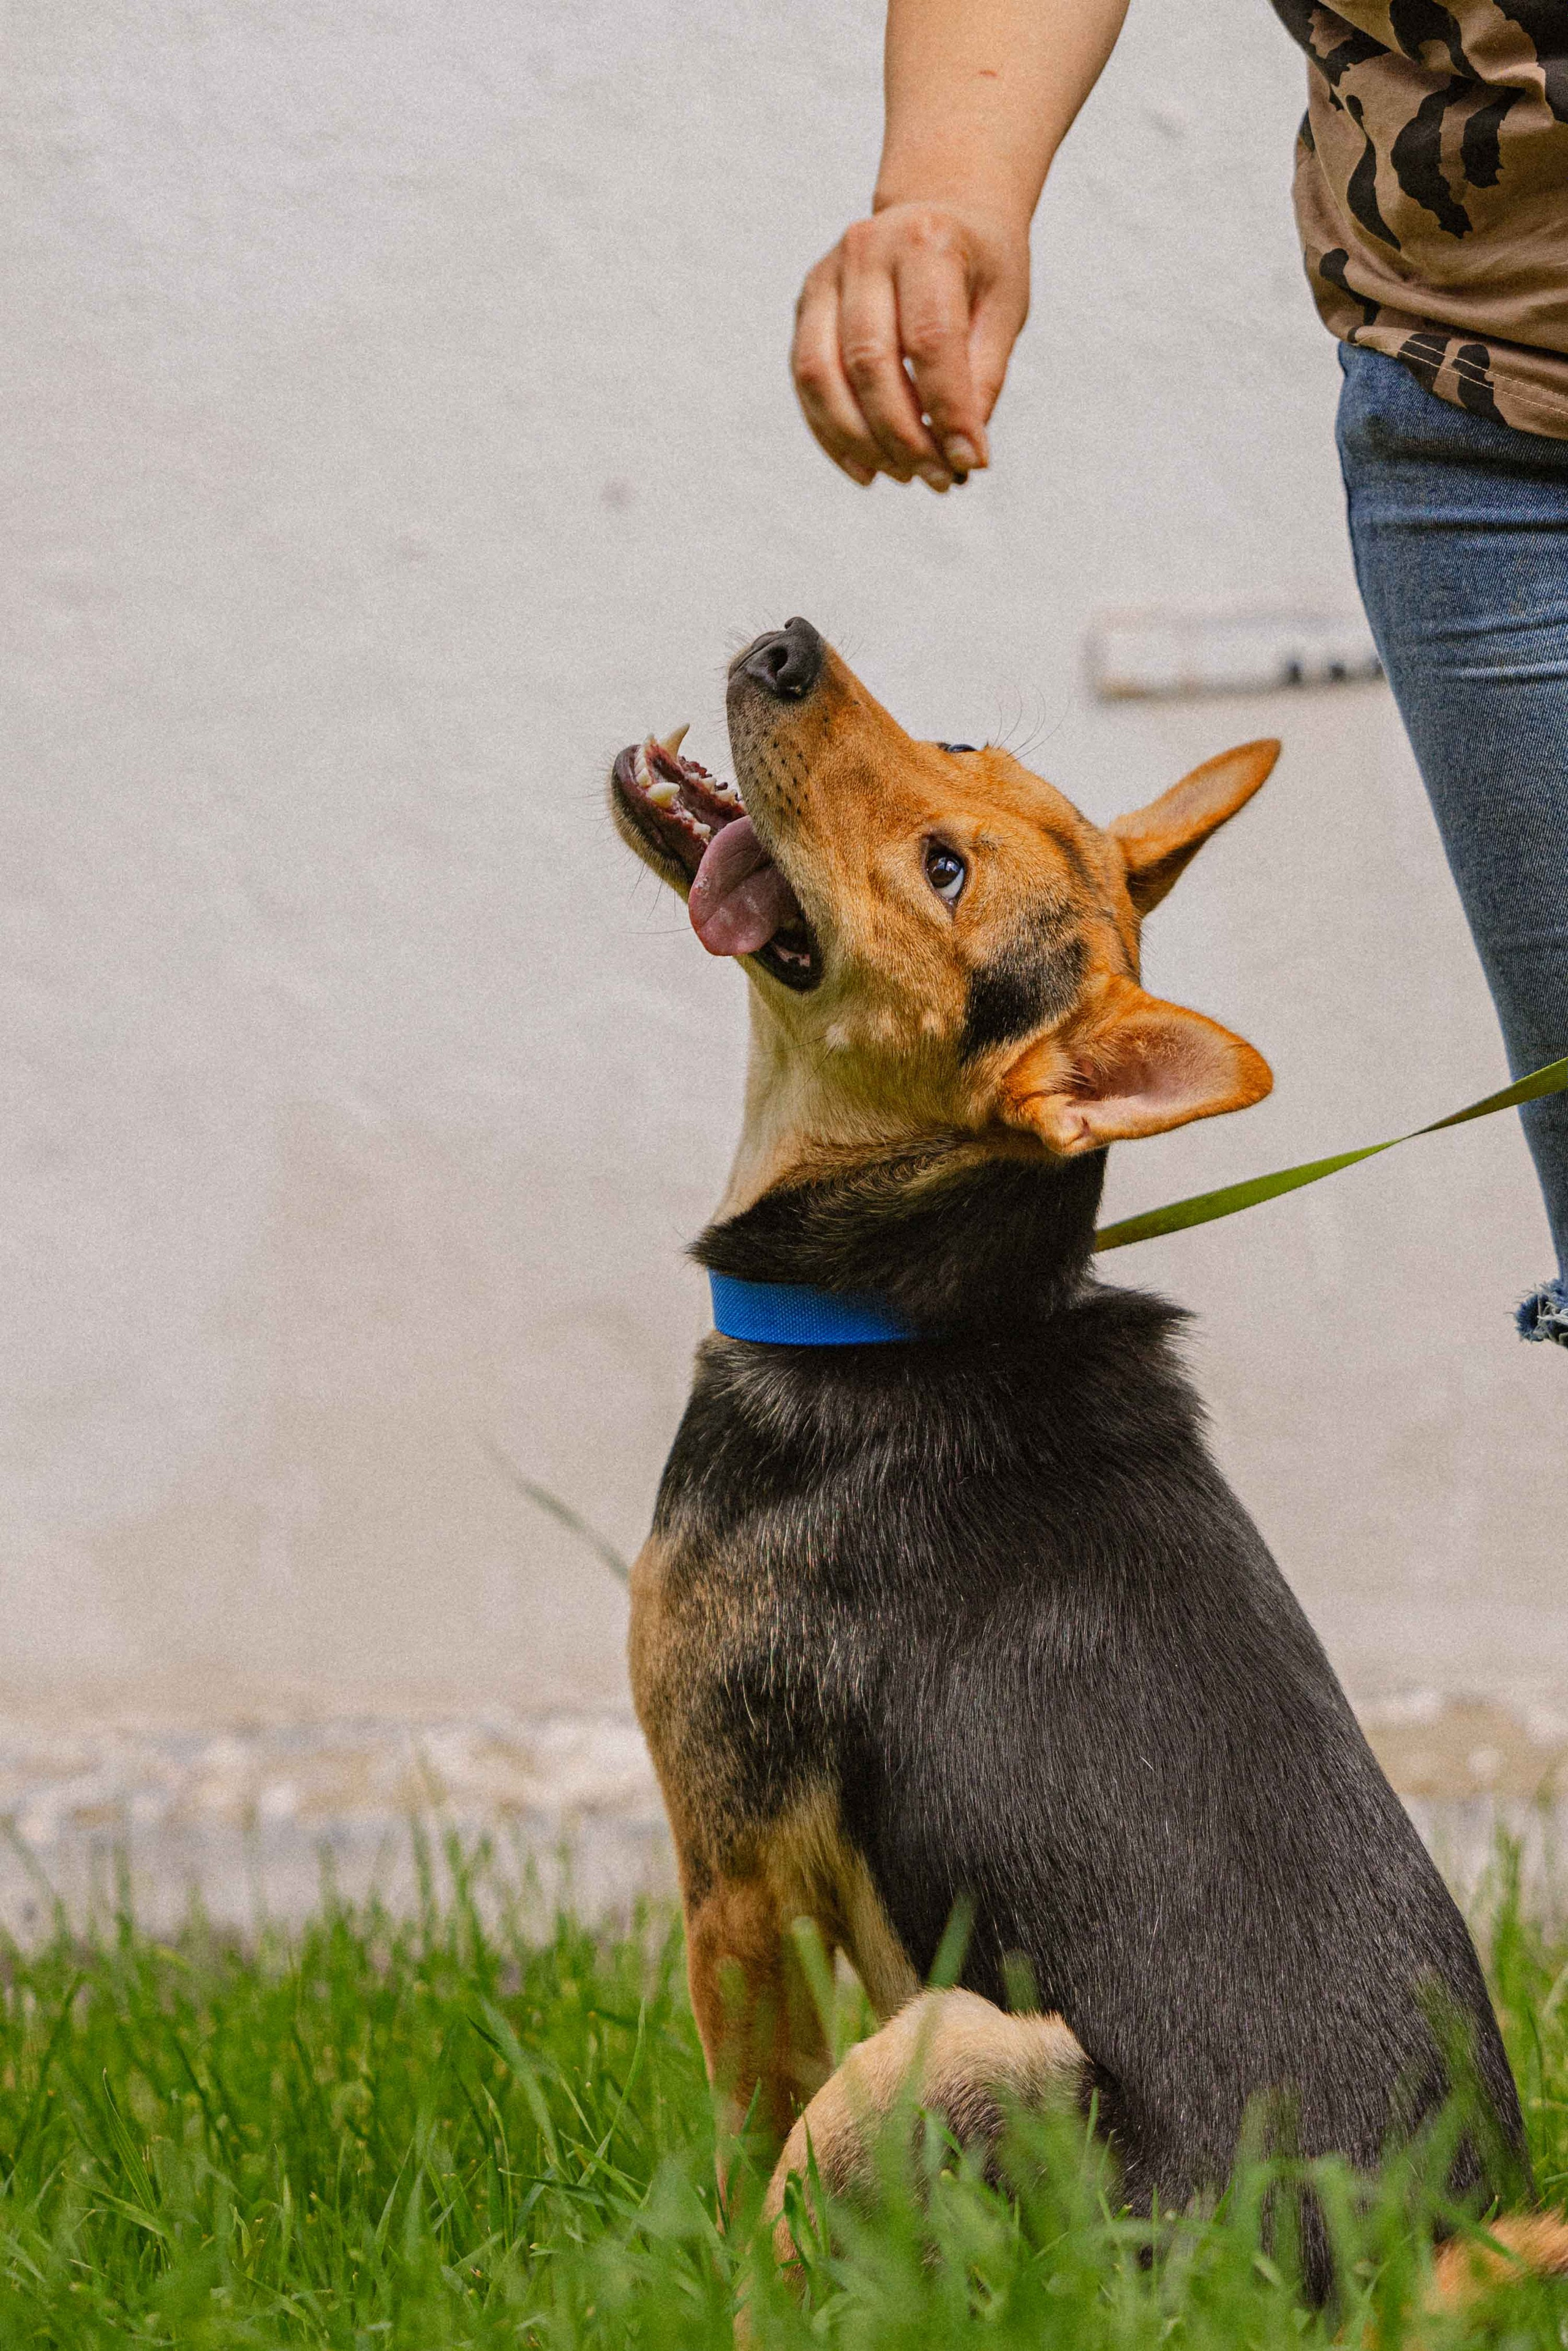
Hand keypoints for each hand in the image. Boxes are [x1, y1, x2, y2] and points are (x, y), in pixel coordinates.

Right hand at [791, 200, 1029, 490]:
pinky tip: (868, 469)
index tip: (970, 462)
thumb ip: (983, 376)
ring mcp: (826, 276)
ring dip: (863, 442)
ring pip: (824, 377)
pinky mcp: (805, 306)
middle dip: (904, 436)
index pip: (930, 341)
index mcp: (925, 241)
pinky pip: (806, 383)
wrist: (937, 212)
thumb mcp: (1002, 309)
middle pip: (870, 363)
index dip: (948, 411)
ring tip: (905, 476)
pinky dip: (833, 436)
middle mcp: (866, 251)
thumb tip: (961, 454)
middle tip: (938, 480)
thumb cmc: (979, 267)